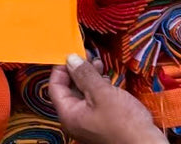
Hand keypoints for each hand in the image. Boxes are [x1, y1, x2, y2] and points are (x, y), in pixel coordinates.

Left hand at [49, 55, 166, 143]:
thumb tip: (70, 59)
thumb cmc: (125, 125)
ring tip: (98, 64)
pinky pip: (95, 100)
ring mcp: (90, 121)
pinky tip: (106, 79)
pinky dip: (99, 87)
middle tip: (87, 56)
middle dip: (78, 70)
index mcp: (69, 115)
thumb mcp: (102, 94)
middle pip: (69, 88)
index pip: (55, 86)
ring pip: (84, 93)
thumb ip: (84, 75)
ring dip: (90, 76)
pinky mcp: (104, 121)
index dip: (62, 68)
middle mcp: (77, 120)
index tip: (72, 54)